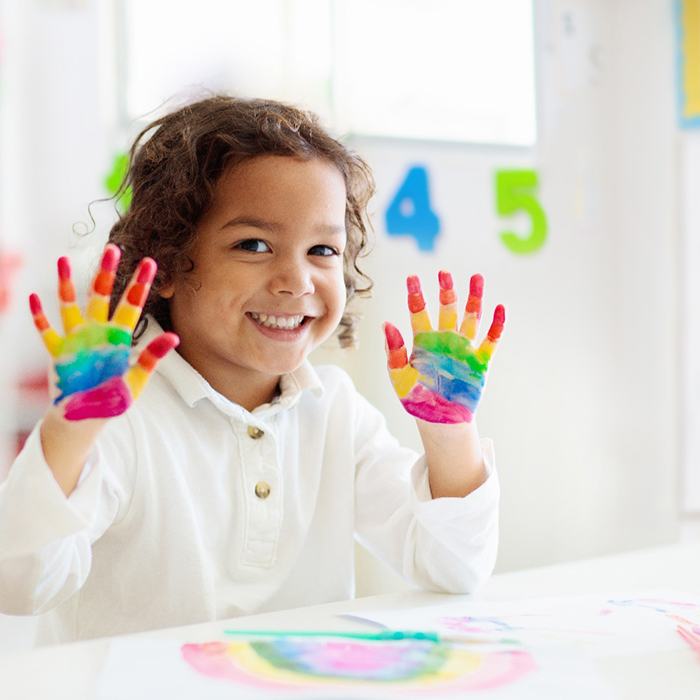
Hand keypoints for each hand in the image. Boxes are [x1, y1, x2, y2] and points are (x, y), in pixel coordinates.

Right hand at [29, 243, 178, 420]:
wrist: (84, 419)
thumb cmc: (112, 401)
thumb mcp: (136, 380)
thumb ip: (151, 357)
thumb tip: (174, 337)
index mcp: (120, 338)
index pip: (132, 304)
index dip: (139, 283)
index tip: (149, 262)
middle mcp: (98, 333)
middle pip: (102, 295)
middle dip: (107, 272)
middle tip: (113, 248)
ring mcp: (76, 340)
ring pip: (70, 305)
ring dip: (66, 283)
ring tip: (63, 259)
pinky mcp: (58, 352)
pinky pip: (46, 331)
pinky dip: (40, 316)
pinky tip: (35, 297)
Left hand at [383, 271, 503, 423]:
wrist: (439, 421)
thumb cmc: (416, 398)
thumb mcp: (399, 376)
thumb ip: (394, 351)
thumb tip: (387, 324)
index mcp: (423, 341)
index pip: (418, 312)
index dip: (416, 295)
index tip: (412, 277)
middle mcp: (444, 340)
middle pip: (446, 309)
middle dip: (446, 291)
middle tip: (444, 273)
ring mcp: (463, 349)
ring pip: (470, 318)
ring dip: (474, 299)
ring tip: (476, 278)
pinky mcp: (479, 362)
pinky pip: (490, 341)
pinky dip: (495, 326)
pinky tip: (499, 309)